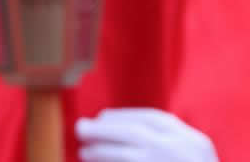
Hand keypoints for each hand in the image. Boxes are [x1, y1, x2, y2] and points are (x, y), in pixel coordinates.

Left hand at [76, 108, 217, 161]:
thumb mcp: (187, 153)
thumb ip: (161, 139)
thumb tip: (105, 122)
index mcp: (193, 142)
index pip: (152, 119)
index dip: (122, 116)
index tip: (101, 117)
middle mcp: (181, 154)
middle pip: (133, 134)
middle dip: (102, 130)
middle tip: (80, 128)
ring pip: (125, 156)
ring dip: (99, 152)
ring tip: (84, 152)